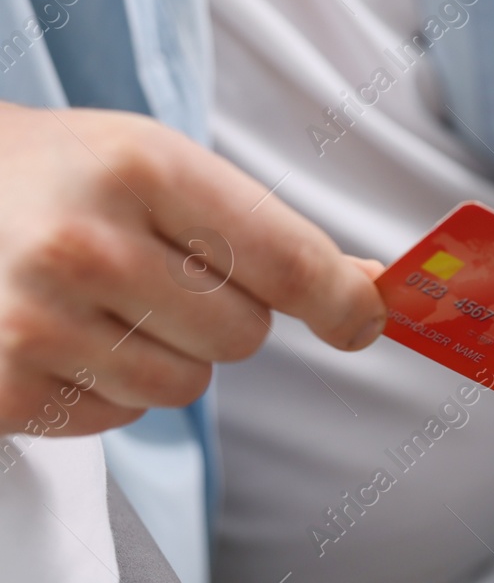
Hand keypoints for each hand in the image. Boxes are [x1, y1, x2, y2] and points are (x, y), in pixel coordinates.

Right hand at [0, 103, 384, 435]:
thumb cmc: (57, 178)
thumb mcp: (154, 166)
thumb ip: (264, 231)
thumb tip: (369, 296)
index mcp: (138, 169)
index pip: (287, 262)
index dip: (342, 302)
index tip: (362, 320)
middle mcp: (84, 246)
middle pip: (244, 335)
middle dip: (218, 314)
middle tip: (152, 273)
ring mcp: (34, 323)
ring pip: (185, 386)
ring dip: (162, 356)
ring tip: (95, 302)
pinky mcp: (5, 389)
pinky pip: (121, 417)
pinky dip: (105, 386)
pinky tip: (56, 332)